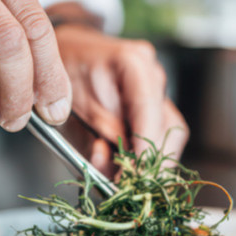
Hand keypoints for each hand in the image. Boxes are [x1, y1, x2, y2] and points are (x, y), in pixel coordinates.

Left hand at [53, 23, 188, 172]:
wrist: (67, 48)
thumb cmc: (65, 69)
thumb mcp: (72, 101)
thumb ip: (97, 131)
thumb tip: (115, 161)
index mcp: (134, 63)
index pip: (150, 112)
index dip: (145, 149)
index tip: (135, 177)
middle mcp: (153, 73)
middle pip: (170, 128)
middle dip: (152, 163)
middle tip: (130, 187)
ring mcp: (157, 87)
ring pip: (169, 134)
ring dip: (150, 162)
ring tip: (125, 179)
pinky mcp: (154, 102)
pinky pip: (159, 132)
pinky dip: (145, 153)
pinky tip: (126, 166)